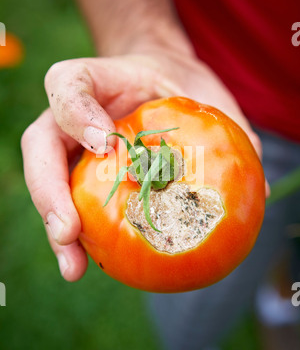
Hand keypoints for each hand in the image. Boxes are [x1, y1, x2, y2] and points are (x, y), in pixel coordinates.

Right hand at [21, 51, 267, 280]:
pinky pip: (73, 204)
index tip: (106, 145)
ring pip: (47, 183)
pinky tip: (92, 266)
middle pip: (40, 148)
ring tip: (74, 268)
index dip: (79, 115)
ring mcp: (71, 146)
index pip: (70, 85)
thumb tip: (256, 187)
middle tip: (69, 233)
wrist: (157, 85)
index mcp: (95, 82)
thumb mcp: (200, 87)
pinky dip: (81, 237)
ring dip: (56, 229)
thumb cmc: (174, 83)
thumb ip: (223, 122)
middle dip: (49, 194)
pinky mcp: (80, 174)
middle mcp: (71, 116)